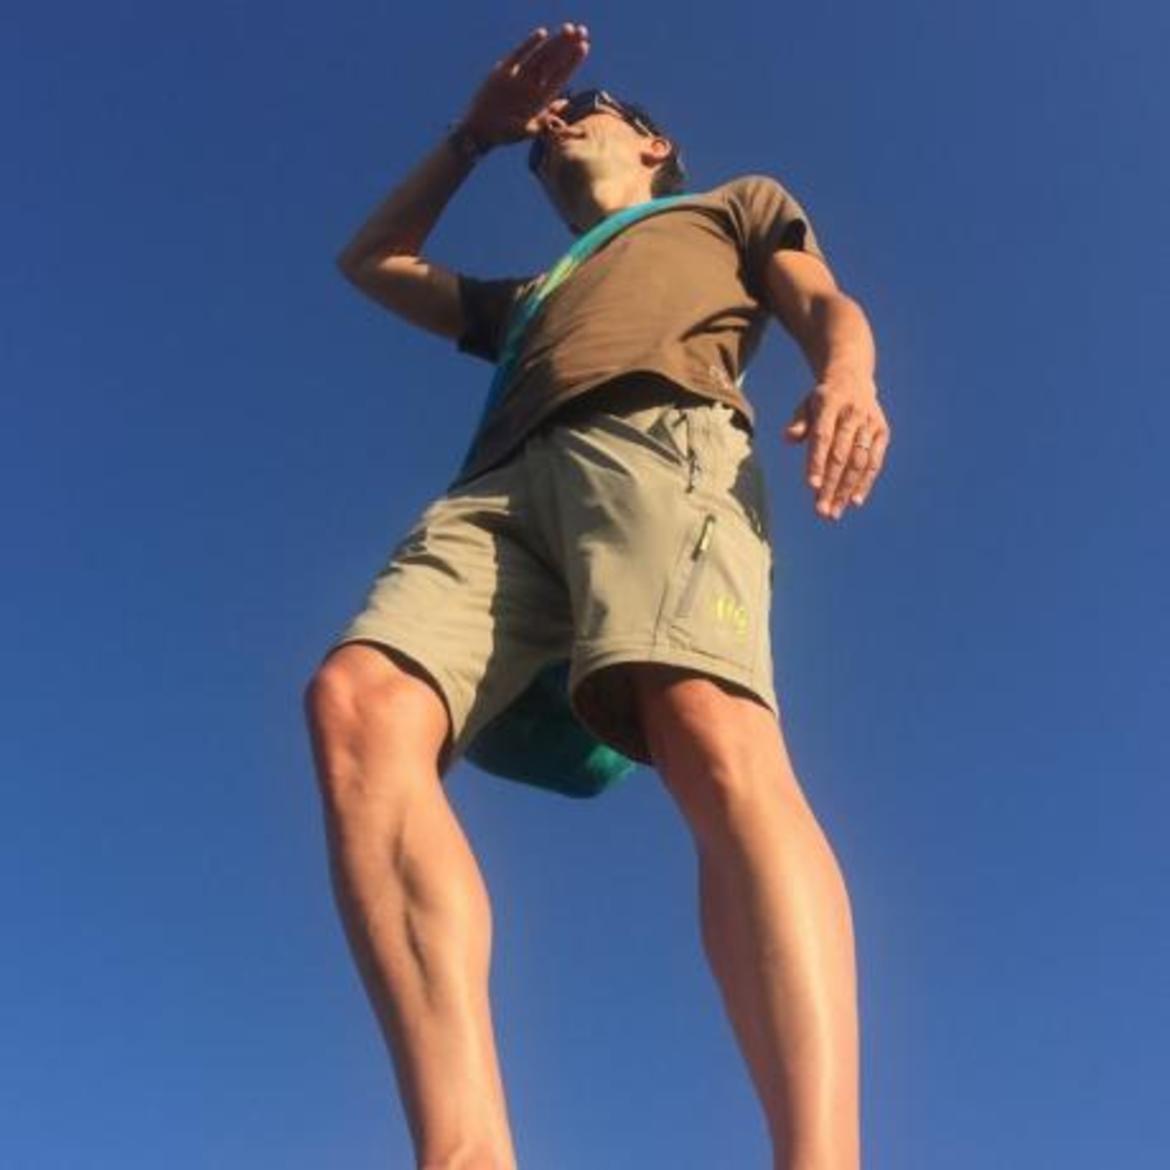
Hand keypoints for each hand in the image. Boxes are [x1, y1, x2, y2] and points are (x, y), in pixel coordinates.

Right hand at [460, 23, 590, 148]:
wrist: (482, 131)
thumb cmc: (506, 134)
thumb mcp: (530, 129)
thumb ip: (546, 120)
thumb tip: (565, 106)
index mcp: (541, 97)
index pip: (561, 75)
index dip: (573, 62)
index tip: (584, 46)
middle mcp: (532, 84)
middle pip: (553, 62)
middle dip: (567, 47)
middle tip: (582, 31)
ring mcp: (518, 77)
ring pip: (540, 55)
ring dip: (554, 43)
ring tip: (568, 30)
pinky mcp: (503, 71)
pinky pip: (518, 55)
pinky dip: (529, 44)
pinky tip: (542, 33)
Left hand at [784, 372, 890, 519]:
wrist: (853, 377)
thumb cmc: (823, 400)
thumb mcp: (807, 405)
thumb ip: (798, 423)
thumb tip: (787, 438)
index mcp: (831, 404)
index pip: (823, 437)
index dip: (817, 462)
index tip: (811, 487)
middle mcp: (853, 414)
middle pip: (842, 455)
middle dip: (831, 485)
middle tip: (821, 510)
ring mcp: (870, 423)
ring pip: (859, 462)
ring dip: (846, 489)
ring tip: (834, 512)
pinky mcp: (883, 433)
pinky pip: (875, 462)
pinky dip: (865, 482)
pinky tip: (854, 501)